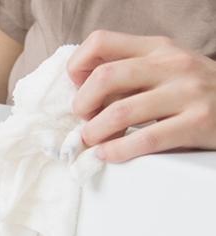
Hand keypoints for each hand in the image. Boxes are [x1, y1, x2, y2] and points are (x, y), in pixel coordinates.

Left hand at [69, 31, 215, 162]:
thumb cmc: (192, 95)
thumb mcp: (163, 73)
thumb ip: (127, 76)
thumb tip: (79, 90)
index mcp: (158, 48)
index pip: (101, 41)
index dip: (77, 68)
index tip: (77, 92)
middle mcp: (172, 64)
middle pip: (105, 77)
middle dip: (82, 105)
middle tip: (83, 123)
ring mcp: (186, 92)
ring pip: (119, 112)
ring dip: (94, 134)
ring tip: (93, 143)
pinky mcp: (196, 122)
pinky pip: (144, 140)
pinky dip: (116, 152)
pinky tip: (108, 155)